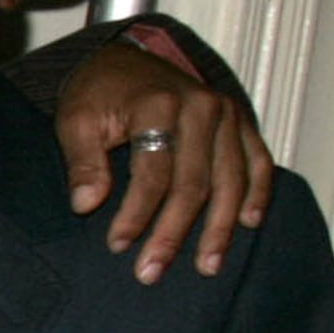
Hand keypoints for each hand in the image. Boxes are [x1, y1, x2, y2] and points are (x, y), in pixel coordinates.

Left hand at [54, 39, 273, 280]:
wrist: (123, 61)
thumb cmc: (97, 96)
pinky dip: (258, 192)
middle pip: (194, 182)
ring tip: (207, 266)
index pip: (153, 172)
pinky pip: (258, 160)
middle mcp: (201, 107)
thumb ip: (82, 162)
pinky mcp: (240, 121)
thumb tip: (85, 205)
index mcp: (158, 105)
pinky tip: (250, 223)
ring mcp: (227, 114)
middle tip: (152, 272)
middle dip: (174, 232)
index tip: (117, 245)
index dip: (136, 213)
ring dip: (220, 227)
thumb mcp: (75, 121)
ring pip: (231, 179)